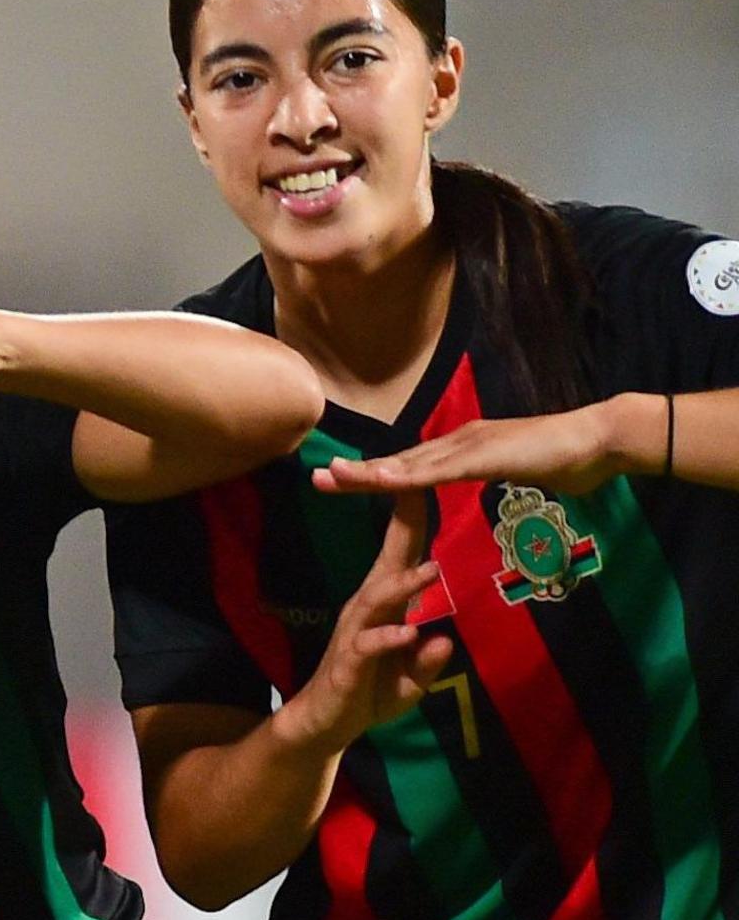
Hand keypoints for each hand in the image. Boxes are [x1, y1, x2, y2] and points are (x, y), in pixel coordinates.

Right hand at [279, 492, 456, 753]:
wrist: (324, 724)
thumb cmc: (367, 694)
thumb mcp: (410, 680)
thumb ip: (427, 661)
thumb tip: (443, 640)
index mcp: (384, 604)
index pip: (401, 553)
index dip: (412, 518)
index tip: (425, 479)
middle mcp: (368, 609)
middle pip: (388, 560)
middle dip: (403, 526)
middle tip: (420, 490)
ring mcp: (356, 634)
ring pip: (379, 599)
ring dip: (404, 584)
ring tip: (431, 571)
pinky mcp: (348, 663)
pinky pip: (369, 646)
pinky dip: (388, 639)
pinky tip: (408, 633)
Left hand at [313, 397, 649, 498]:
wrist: (603, 438)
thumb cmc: (571, 458)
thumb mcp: (523, 471)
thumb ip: (502, 473)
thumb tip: (496, 479)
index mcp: (466, 448)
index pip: (413, 465)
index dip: (377, 473)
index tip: (343, 480)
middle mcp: (461, 442)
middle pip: (400, 461)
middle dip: (358, 472)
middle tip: (316, 478)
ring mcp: (471, 445)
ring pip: (411, 463)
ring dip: (370, 472)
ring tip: (331, 477)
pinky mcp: (487, 456)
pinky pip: (441, 470)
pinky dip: (409, 476)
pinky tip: (382, 479)